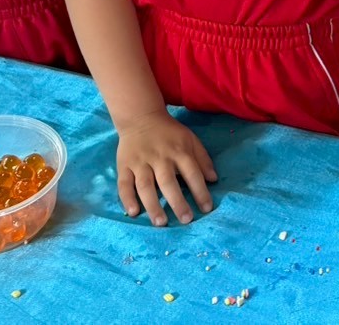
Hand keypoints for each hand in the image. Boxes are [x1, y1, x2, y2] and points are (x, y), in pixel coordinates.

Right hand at [115, 110, 217, 225]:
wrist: (140, 117)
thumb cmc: (169, 133)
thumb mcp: (189, 139)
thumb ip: (202, 158)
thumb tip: (214, 179)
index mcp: (178, 151)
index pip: (192, 173)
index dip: (200, 191)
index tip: (206, 208)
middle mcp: (159, 158)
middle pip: (168, 182)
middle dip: (178, 202)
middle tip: (186, 220)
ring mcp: (140, 162)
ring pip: (146, 186)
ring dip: (153, 205)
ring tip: (161, 222)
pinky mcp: (124, 166)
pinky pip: (124, 184)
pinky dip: (127, 198)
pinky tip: (133, 212)